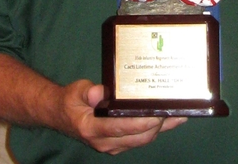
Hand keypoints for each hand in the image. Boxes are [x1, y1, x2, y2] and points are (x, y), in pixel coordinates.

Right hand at [59, 79, 186, 154]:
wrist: (60, 115)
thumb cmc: (70, 101)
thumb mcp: (75, 91)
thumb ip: (87, 91)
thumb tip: (99, 92)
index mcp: (92, 128)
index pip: (119, 128)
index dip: (140, 122)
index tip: (157, 113)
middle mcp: (103, 141)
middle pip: (136, 137)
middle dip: (156, 125)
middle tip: (172, 109)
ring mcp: (111, 146)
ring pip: (141, 140)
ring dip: (160, 129)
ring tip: (177, 115)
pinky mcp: (118, 144)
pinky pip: (139, 139)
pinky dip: (154, 131)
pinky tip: (168, 121)